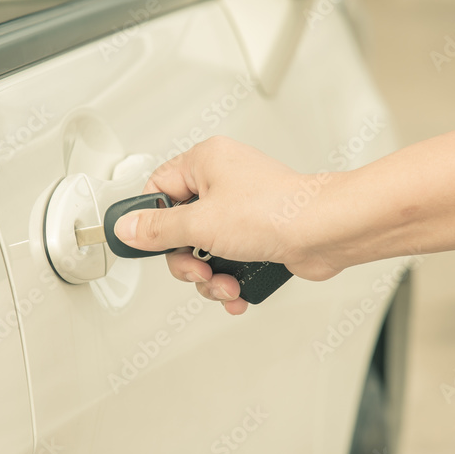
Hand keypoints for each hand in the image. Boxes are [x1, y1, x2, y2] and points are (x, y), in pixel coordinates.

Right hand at [113, 137, 345, 314]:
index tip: (148, 243)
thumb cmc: (277, 211)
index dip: (151, 220)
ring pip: (204, 249)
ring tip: (224, 284)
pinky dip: (230, 279)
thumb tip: (127, 228)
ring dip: (209, 276)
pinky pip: (229, 259)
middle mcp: (224, 181)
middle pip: (179, 227)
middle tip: (197, 268)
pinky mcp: (259, 234)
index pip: (158, 188)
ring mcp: (242, 209)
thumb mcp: (200, 223)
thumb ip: (158, 229)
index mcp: (205, 161)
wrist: (327, 232)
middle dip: (187, 259)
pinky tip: (238, 292)